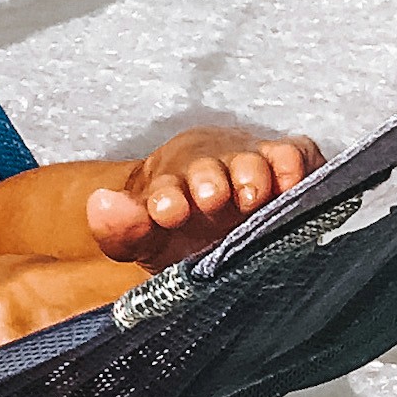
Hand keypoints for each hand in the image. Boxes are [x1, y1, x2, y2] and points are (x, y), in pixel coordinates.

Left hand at [88, 126, 321, 261]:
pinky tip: (294, 182)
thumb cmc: (179, 235)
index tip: (168, 212)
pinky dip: (296, 163)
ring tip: (253, 195)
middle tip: (212, 200)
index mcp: (170, 191)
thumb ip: (121, 229)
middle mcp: (210, 172)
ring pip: (252, 159)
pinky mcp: (284, 164)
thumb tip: (100, 203)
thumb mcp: (145, 242)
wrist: (216, 222)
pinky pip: (294, 154)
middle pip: (209, 168)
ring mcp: (249, 166)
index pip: (163, 190)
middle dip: (209, 181)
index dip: (166, 199)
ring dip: (251, 173)